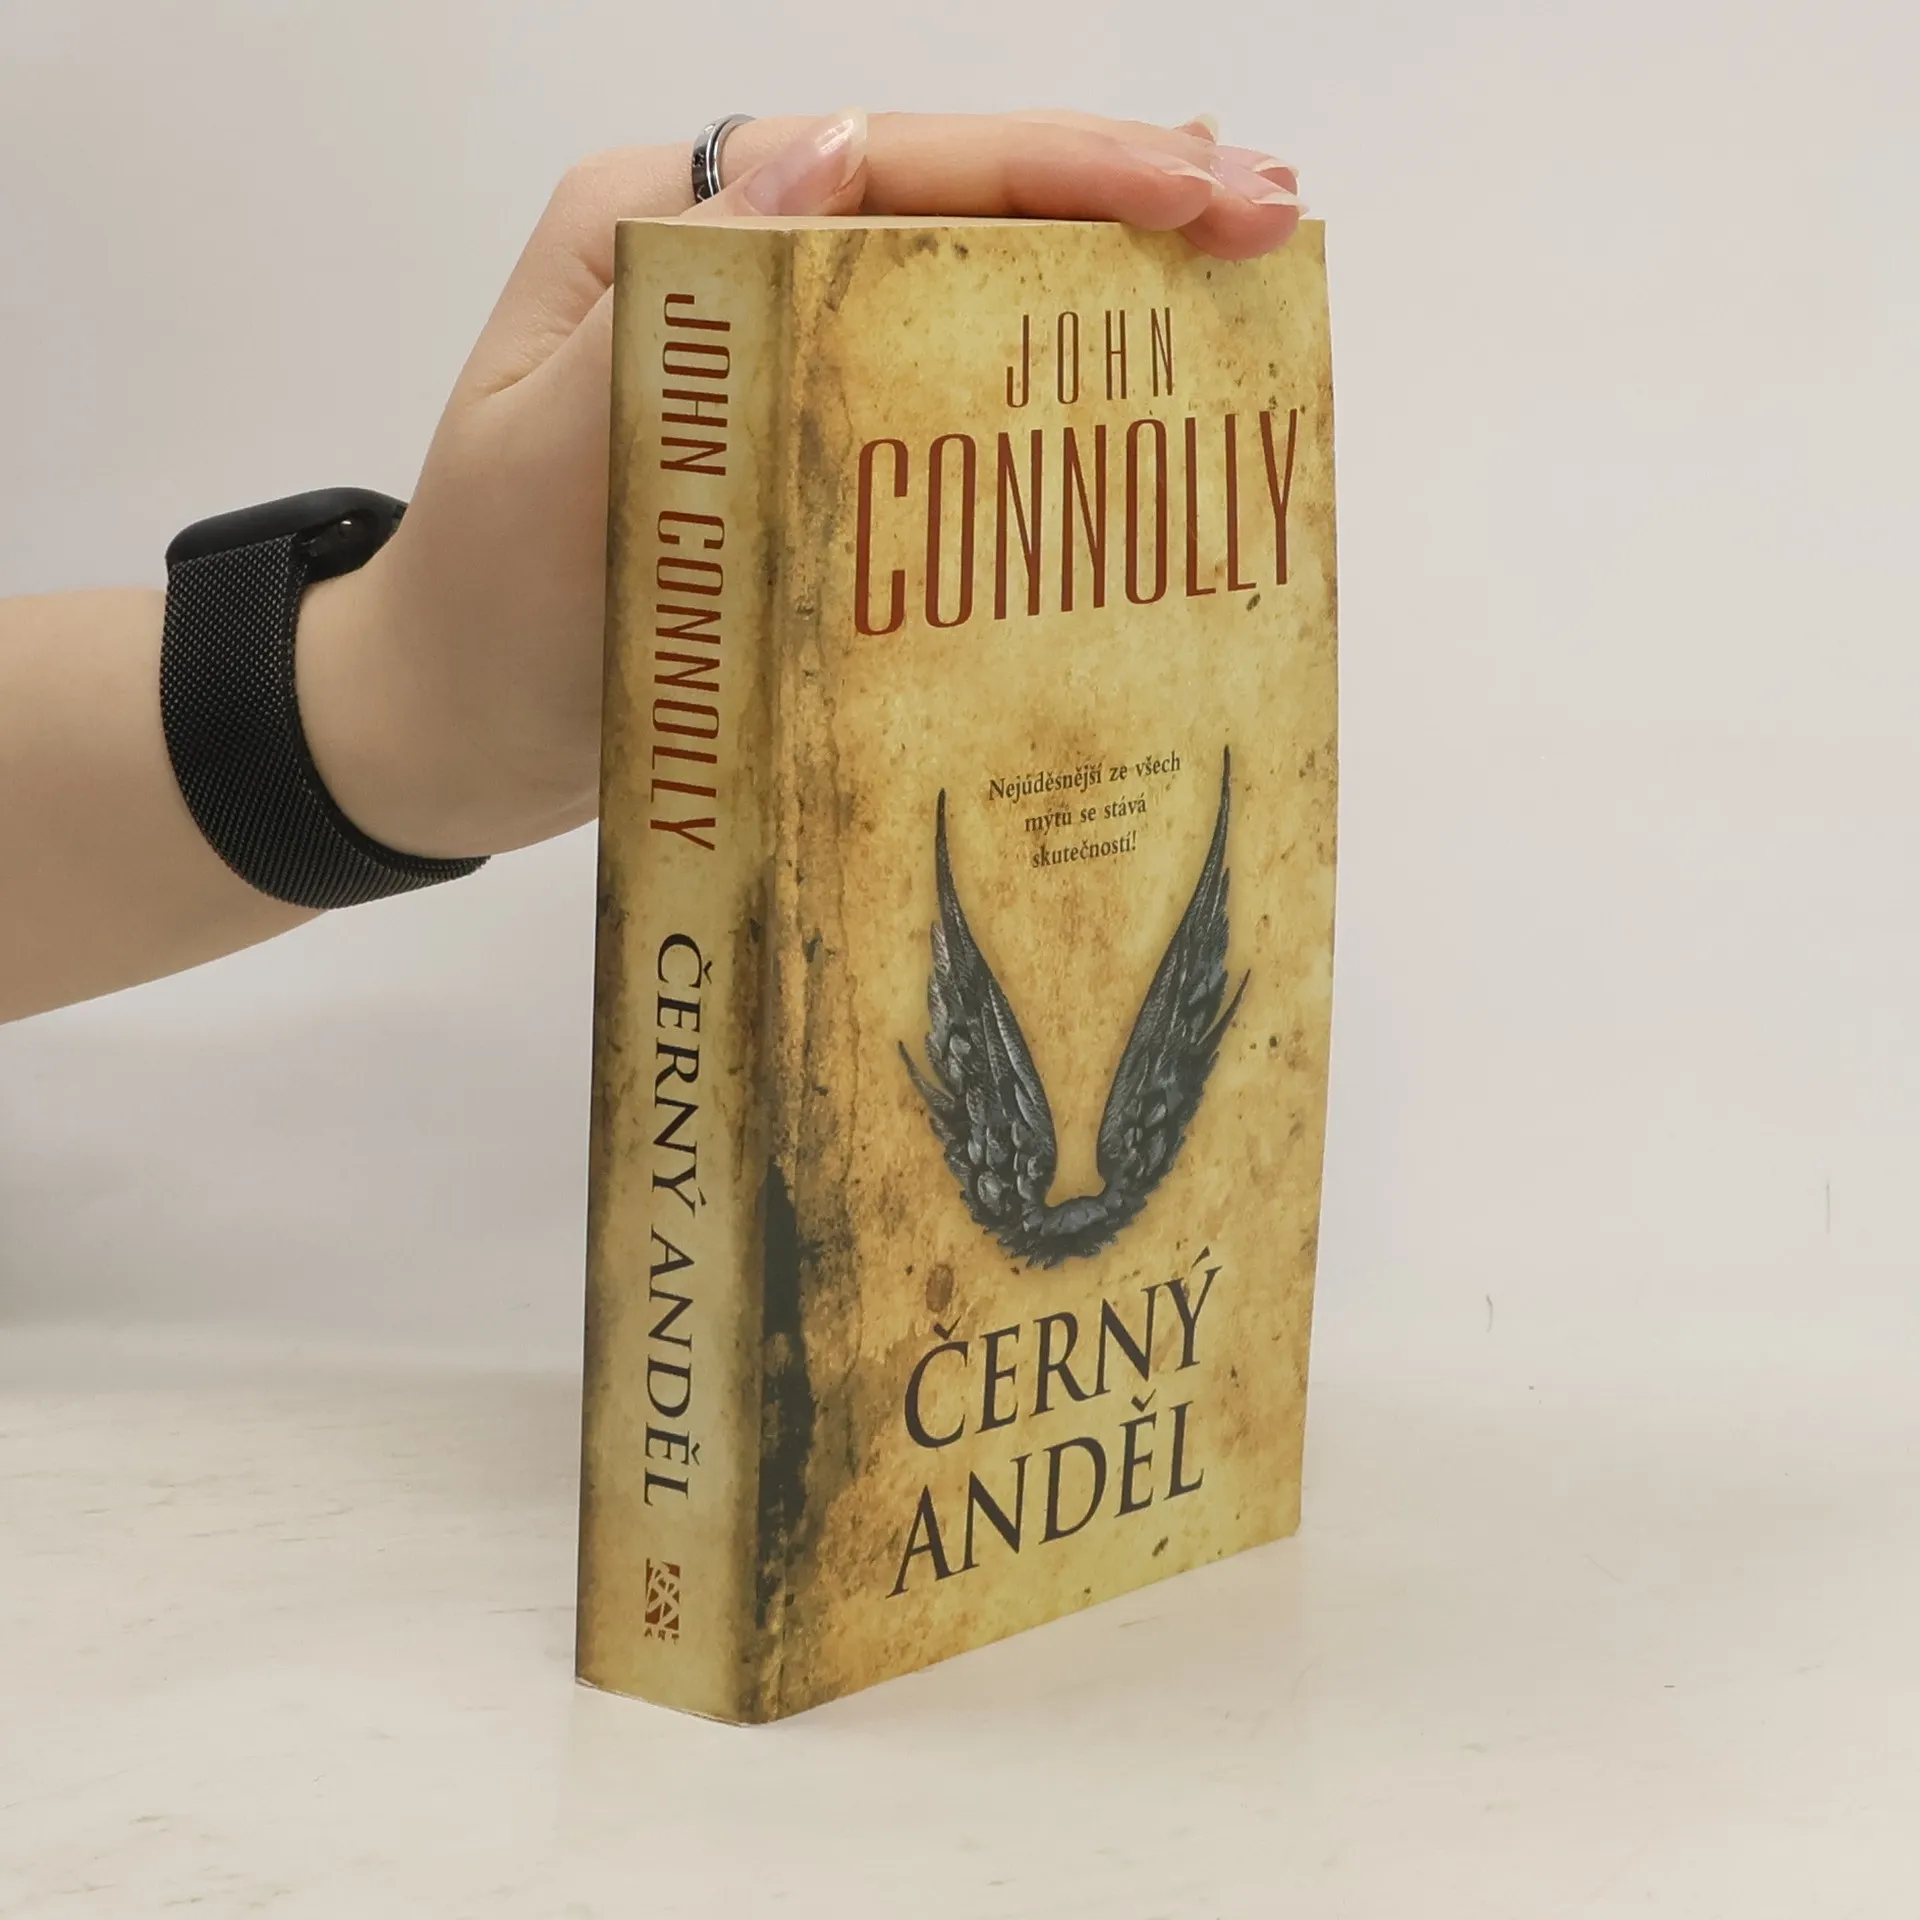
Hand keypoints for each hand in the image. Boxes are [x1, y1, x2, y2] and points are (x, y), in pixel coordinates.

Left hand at [297, 111, 1304, 858]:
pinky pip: (937, 402)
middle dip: (1117, 204)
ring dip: (1100, 284)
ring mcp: (774, 367)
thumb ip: (687, 295)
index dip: (1066, 171)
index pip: (895, 166)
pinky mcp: (801, 460)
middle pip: (950, 210)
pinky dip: (1041, 393)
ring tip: (1238, 280)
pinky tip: (1129, 394)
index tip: (1208, 194)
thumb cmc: (483, 609)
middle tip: (1272, 220)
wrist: (446, 732)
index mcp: (670, 228)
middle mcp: (734, 274)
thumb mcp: (555, 448)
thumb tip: (831, 140)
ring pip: (960, 295)